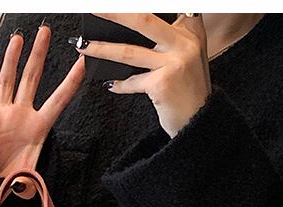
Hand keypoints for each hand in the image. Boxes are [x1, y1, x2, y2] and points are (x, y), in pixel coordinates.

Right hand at [0, 23, 85, 197]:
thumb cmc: (11, 184)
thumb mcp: (28, 184)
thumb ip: (31, 184)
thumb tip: (31, 192)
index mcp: (37, 129)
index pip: (57, 101)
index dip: (70, 84)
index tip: (82, 64)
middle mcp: (19, 117)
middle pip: (31, 80)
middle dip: (38, 56)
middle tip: (45, 32)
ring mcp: (0, 116)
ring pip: (7, 80)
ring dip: (12, 59)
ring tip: (18, 38)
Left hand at [73, 13, 210, 136]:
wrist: (199, 119)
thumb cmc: (188, 88)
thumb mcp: (186, 54)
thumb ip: (168, 37)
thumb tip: (131, 23)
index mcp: (190, 29)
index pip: (162, 8)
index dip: (134, 7)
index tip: (113, 4)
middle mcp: (184, 42)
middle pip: (142, 20)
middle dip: (114, 12)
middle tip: (93, 8)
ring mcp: (174, 62)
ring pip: (129, 51)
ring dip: (101, 49)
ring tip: (82, 45)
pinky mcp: (162, 84)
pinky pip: (132, 81)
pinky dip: (119, 84)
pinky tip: (110, 84)